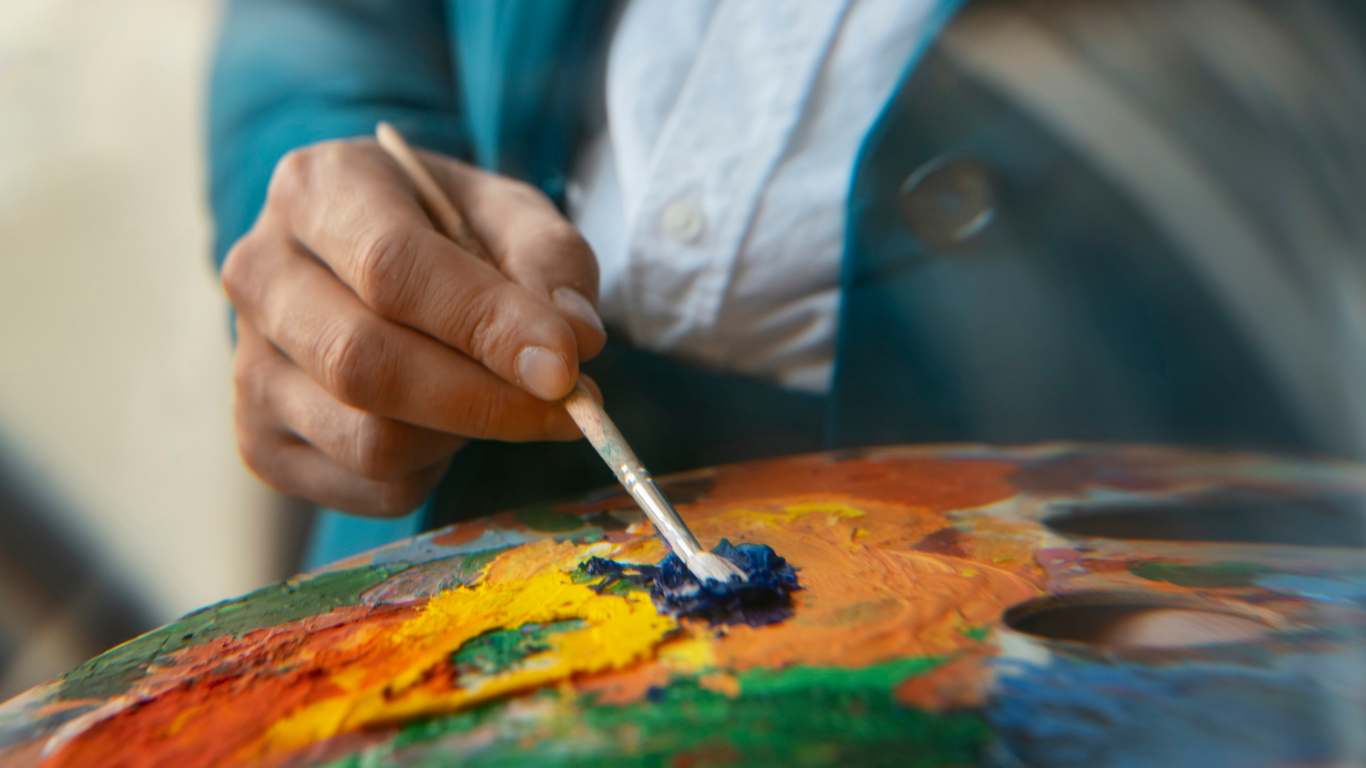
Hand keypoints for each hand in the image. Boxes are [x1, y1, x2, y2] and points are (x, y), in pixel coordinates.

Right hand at [222, 139, 604, 515]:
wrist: (377, 268)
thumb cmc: (451, 233)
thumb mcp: (511, 215)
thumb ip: (551, 262)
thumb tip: (573, 343)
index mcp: (317, 189)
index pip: (391, 268)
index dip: (485, 324)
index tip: (565, 367)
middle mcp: (260, 273)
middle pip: (365, 364)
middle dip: (484, 399)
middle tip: (570, 405)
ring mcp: (246, 365)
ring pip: (369, 440)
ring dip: (463, 435)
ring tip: (494, 395)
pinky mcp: (260, 440)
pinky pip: (368, 488)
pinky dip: (433, 471)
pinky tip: (442, 423)